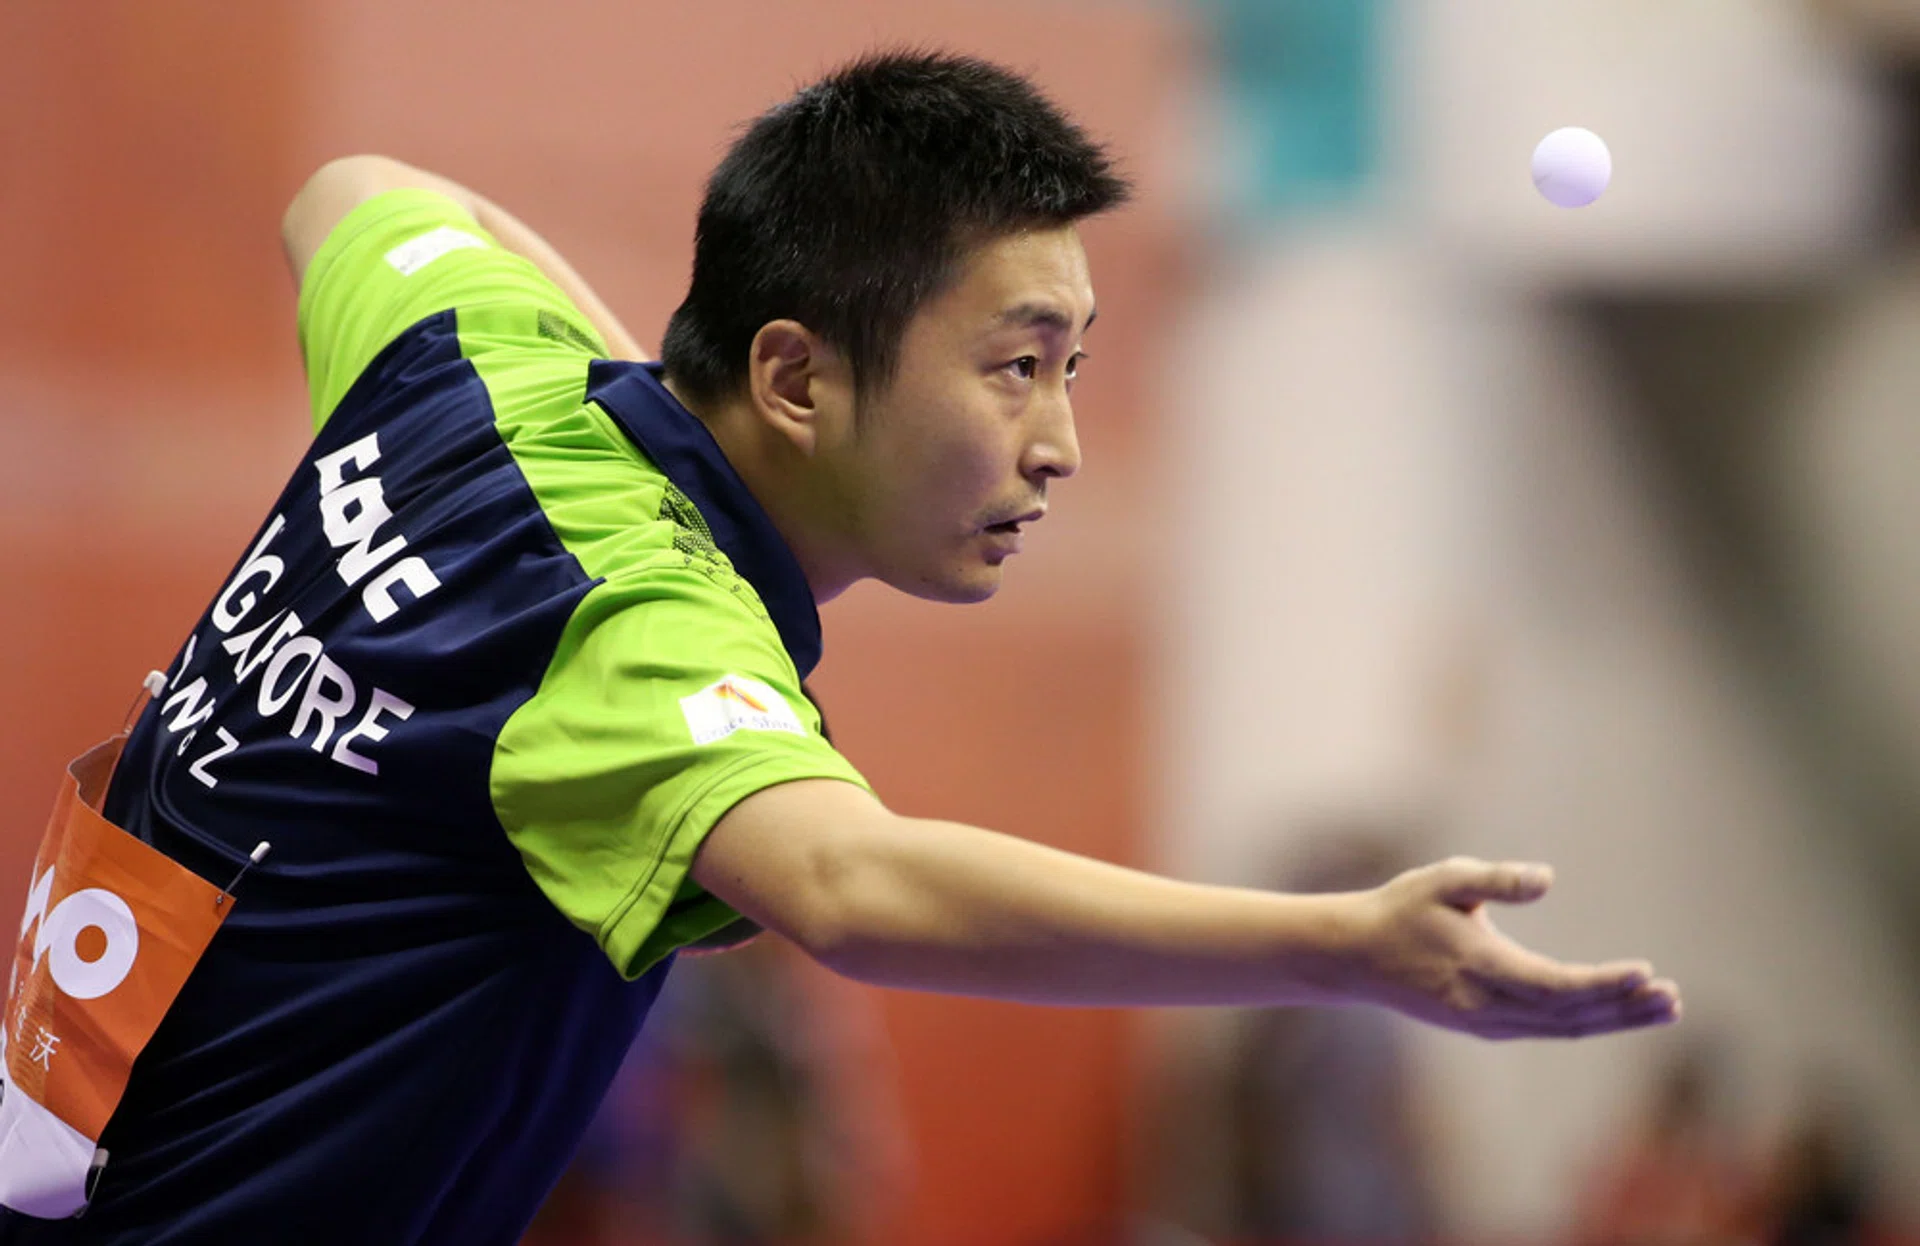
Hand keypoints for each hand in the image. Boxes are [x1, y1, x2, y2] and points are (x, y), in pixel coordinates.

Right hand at [1345, 856, 1680, 1039]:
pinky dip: (1588, 1021)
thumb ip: (1495, 879)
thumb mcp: (1443, 878)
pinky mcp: (1487, 1026)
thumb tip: (1547, 878)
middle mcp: (1487, 1006)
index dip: (1604, 983)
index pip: (1556, 985)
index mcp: (1480, 967)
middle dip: (1624, 1008)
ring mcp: (1487, 1023)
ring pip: (1564, 1028)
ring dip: (1615, 1018)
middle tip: (1673, 998)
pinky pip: (1549, 1029)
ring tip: (1663, 1007)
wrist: (1356, 956)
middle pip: (1570, 1015)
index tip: (1646, 973)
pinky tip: (1616, 1011)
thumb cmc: (1402, 909)